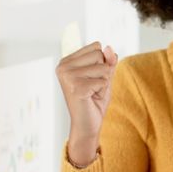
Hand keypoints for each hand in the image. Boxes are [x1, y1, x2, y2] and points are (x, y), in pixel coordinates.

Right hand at [56, 42, 117, 166]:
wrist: (88, 125)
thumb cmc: (94, 100)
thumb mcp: (105, 75)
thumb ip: (108, 61)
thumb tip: (109, 48)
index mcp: (66, 61)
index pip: (96, 47)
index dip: (102, 63)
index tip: (91, 78)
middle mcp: (63, 66)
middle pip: (99, 55)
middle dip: (103, 73)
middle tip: (92, 88)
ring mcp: (68, 76)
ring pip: (103, 68)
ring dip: (103, 83)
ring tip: (91, 93)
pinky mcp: (76, 87)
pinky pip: (103, 81)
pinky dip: (102, 91)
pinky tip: (90, 99)